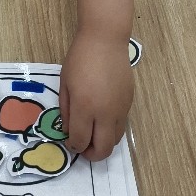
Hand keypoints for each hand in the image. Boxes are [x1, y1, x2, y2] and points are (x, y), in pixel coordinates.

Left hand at [59, 31, 134, 160]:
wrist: (106, 40)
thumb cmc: (80, 58)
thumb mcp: (65, 84)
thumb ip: (66, 111)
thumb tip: (69, 131)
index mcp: (85, 107)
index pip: (80, 141)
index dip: (73, 146)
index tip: (69, 142)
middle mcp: (105, 113)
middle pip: (103, 150)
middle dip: (91, 155)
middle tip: (83, 147)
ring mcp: (120, 110)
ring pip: (115, 141)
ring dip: (103, 143)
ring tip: (93, 134)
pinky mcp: (129, 104)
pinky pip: (121, 126)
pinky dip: (111, 130)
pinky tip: (102, 118)